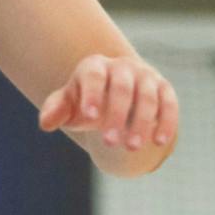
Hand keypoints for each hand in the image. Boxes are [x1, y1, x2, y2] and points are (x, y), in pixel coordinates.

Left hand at [38, 53, 177, 154]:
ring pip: (147, 97)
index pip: (94, 77)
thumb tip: (46, 123)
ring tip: (132, 147)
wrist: (114, 96)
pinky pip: (169, 103)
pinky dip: (167, 121)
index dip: (92, 95)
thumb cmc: (85, 102)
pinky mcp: (164, 89)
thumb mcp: (67, 105)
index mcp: (95, 66)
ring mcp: (146, 76)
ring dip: (142, 122)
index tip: (90, 118)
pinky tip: (159, 141)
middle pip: (122, 88)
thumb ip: (55, 110)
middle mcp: (122, 66)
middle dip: (117, 115)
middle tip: (110, 143)